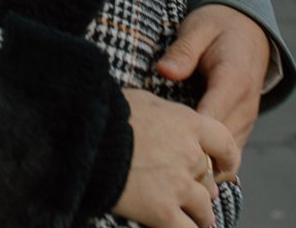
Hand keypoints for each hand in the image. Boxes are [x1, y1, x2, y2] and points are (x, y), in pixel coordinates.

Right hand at [114, 89, 238, 227]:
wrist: (88, 137)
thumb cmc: (110, 113)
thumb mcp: (142, 99)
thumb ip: (165, 113)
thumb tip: (168, 120)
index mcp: (188, 124)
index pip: (224, 143)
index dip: (226, 158)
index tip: (223, 167)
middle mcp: (190, 155)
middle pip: (209, 179)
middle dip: (201, 187)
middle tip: (189, 190)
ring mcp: (179, 186)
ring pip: (204, 210)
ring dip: (199, 215)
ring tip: (191, 217)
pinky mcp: (163, 212)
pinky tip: (181, 227)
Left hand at [156, 3, 269, 152]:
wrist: (248, 29)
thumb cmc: (218, 27)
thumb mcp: (197, 29)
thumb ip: (182, 51)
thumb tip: (163, 71)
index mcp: (233, 82)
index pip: (211, 121)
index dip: (185, 132)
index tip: (158, 130)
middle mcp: (245, 108)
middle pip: (218, 147)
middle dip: (189, 147)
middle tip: (157, 139)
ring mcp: (247, 121)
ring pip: (225, 155)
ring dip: (199, 153)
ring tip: (166, 141)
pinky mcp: (243, 127)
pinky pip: (228, 151)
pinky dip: (208, 152)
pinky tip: (182, 140)